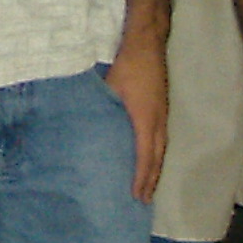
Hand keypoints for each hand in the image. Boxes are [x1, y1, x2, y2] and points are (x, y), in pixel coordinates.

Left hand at [103, 34, 168, 203]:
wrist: (148, 42)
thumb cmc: (127, 64)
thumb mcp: (108, 87)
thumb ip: (97, 106)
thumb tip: (79, 124)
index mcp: (145, 118)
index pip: (145, 155)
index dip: (141, 177)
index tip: (137, 196)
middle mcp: (158, 120)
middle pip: (157, 157)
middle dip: (151, 179)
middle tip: (144, 200)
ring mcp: (163, 113)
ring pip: (162, 148)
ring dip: (156, 168)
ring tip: (149, 185)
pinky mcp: (162, 106)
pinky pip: (161, 137)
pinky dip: (157, 152)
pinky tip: (150, 156)